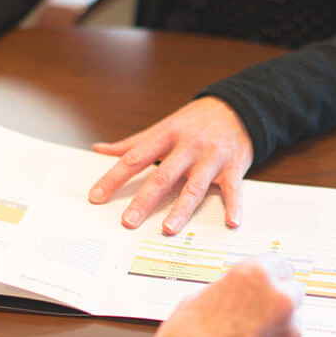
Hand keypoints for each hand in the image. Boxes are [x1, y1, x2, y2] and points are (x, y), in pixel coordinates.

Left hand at [88, 96, 253, 234]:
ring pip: (194, 187)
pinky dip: (234, 206)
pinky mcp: (233, 168)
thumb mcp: (164, 126)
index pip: (134, 158)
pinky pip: (233, 189)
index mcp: (166, 136)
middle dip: (144, 199)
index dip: (114, 178)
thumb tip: (99, 149)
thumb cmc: (196, 121)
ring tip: (168, 229)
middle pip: (162, 175)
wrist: (238, 108)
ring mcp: (211, 159)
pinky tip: (231, 222)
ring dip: (181, 209)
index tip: (97, 196)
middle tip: (128, 221)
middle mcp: (188, 147)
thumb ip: (133, 143)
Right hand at [142, 255, 304, 336]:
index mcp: (254, 276)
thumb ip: (223, 291)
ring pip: (292, 322)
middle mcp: (280, 299)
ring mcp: (292, 332)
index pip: (277, 262)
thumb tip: (232, 293)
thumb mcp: (192, 303)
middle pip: (291, 290)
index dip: (266, 276)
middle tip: (251, 317)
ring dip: (276, 329)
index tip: (262, 284)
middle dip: (275, 301)